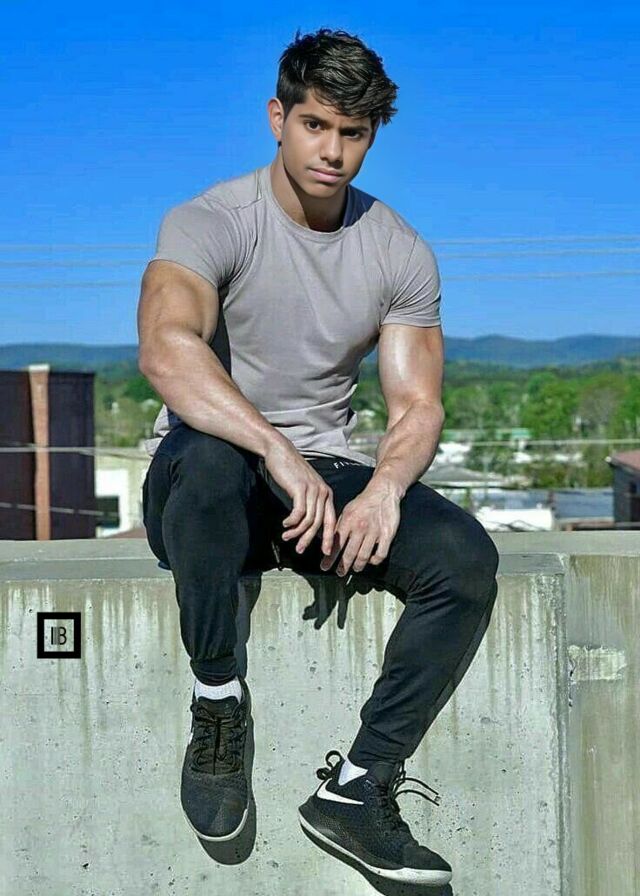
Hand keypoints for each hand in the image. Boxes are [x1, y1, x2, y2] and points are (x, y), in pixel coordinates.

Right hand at [263, 438, 336, 555]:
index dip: (329, 538)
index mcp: (327, 494)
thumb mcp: (305, 488)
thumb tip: (309, 524)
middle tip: (300, 550)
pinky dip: (291, 522)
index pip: (331, 521)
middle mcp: (323, 492)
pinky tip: (284, 524)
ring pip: (308, 520)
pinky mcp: (300, 488)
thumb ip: (310, 503)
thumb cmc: (291, 471)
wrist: (280, 452)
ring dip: (297, 532)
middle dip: (310, 540)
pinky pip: (298, 513)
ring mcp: (313, 490)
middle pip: (319, 524)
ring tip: (287, 536)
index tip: (325, 552)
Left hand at [319, 482, 400, 575]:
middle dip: (342, 566)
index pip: (336, 544)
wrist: (383, 491)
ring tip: (354, 569)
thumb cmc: (363, 502)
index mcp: (348, 521)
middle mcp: (360, 528)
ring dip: (357, 566)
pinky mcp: (387, 535)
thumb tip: (327, 540)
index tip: (325, 567)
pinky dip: (374, 561)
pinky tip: (371, 561)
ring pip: (363, 556)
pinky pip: (380, 554)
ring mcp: (374, 532)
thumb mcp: (347, 511)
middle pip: (349, 553)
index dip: (329, 558)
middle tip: (339, 573)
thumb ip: (338, 526)